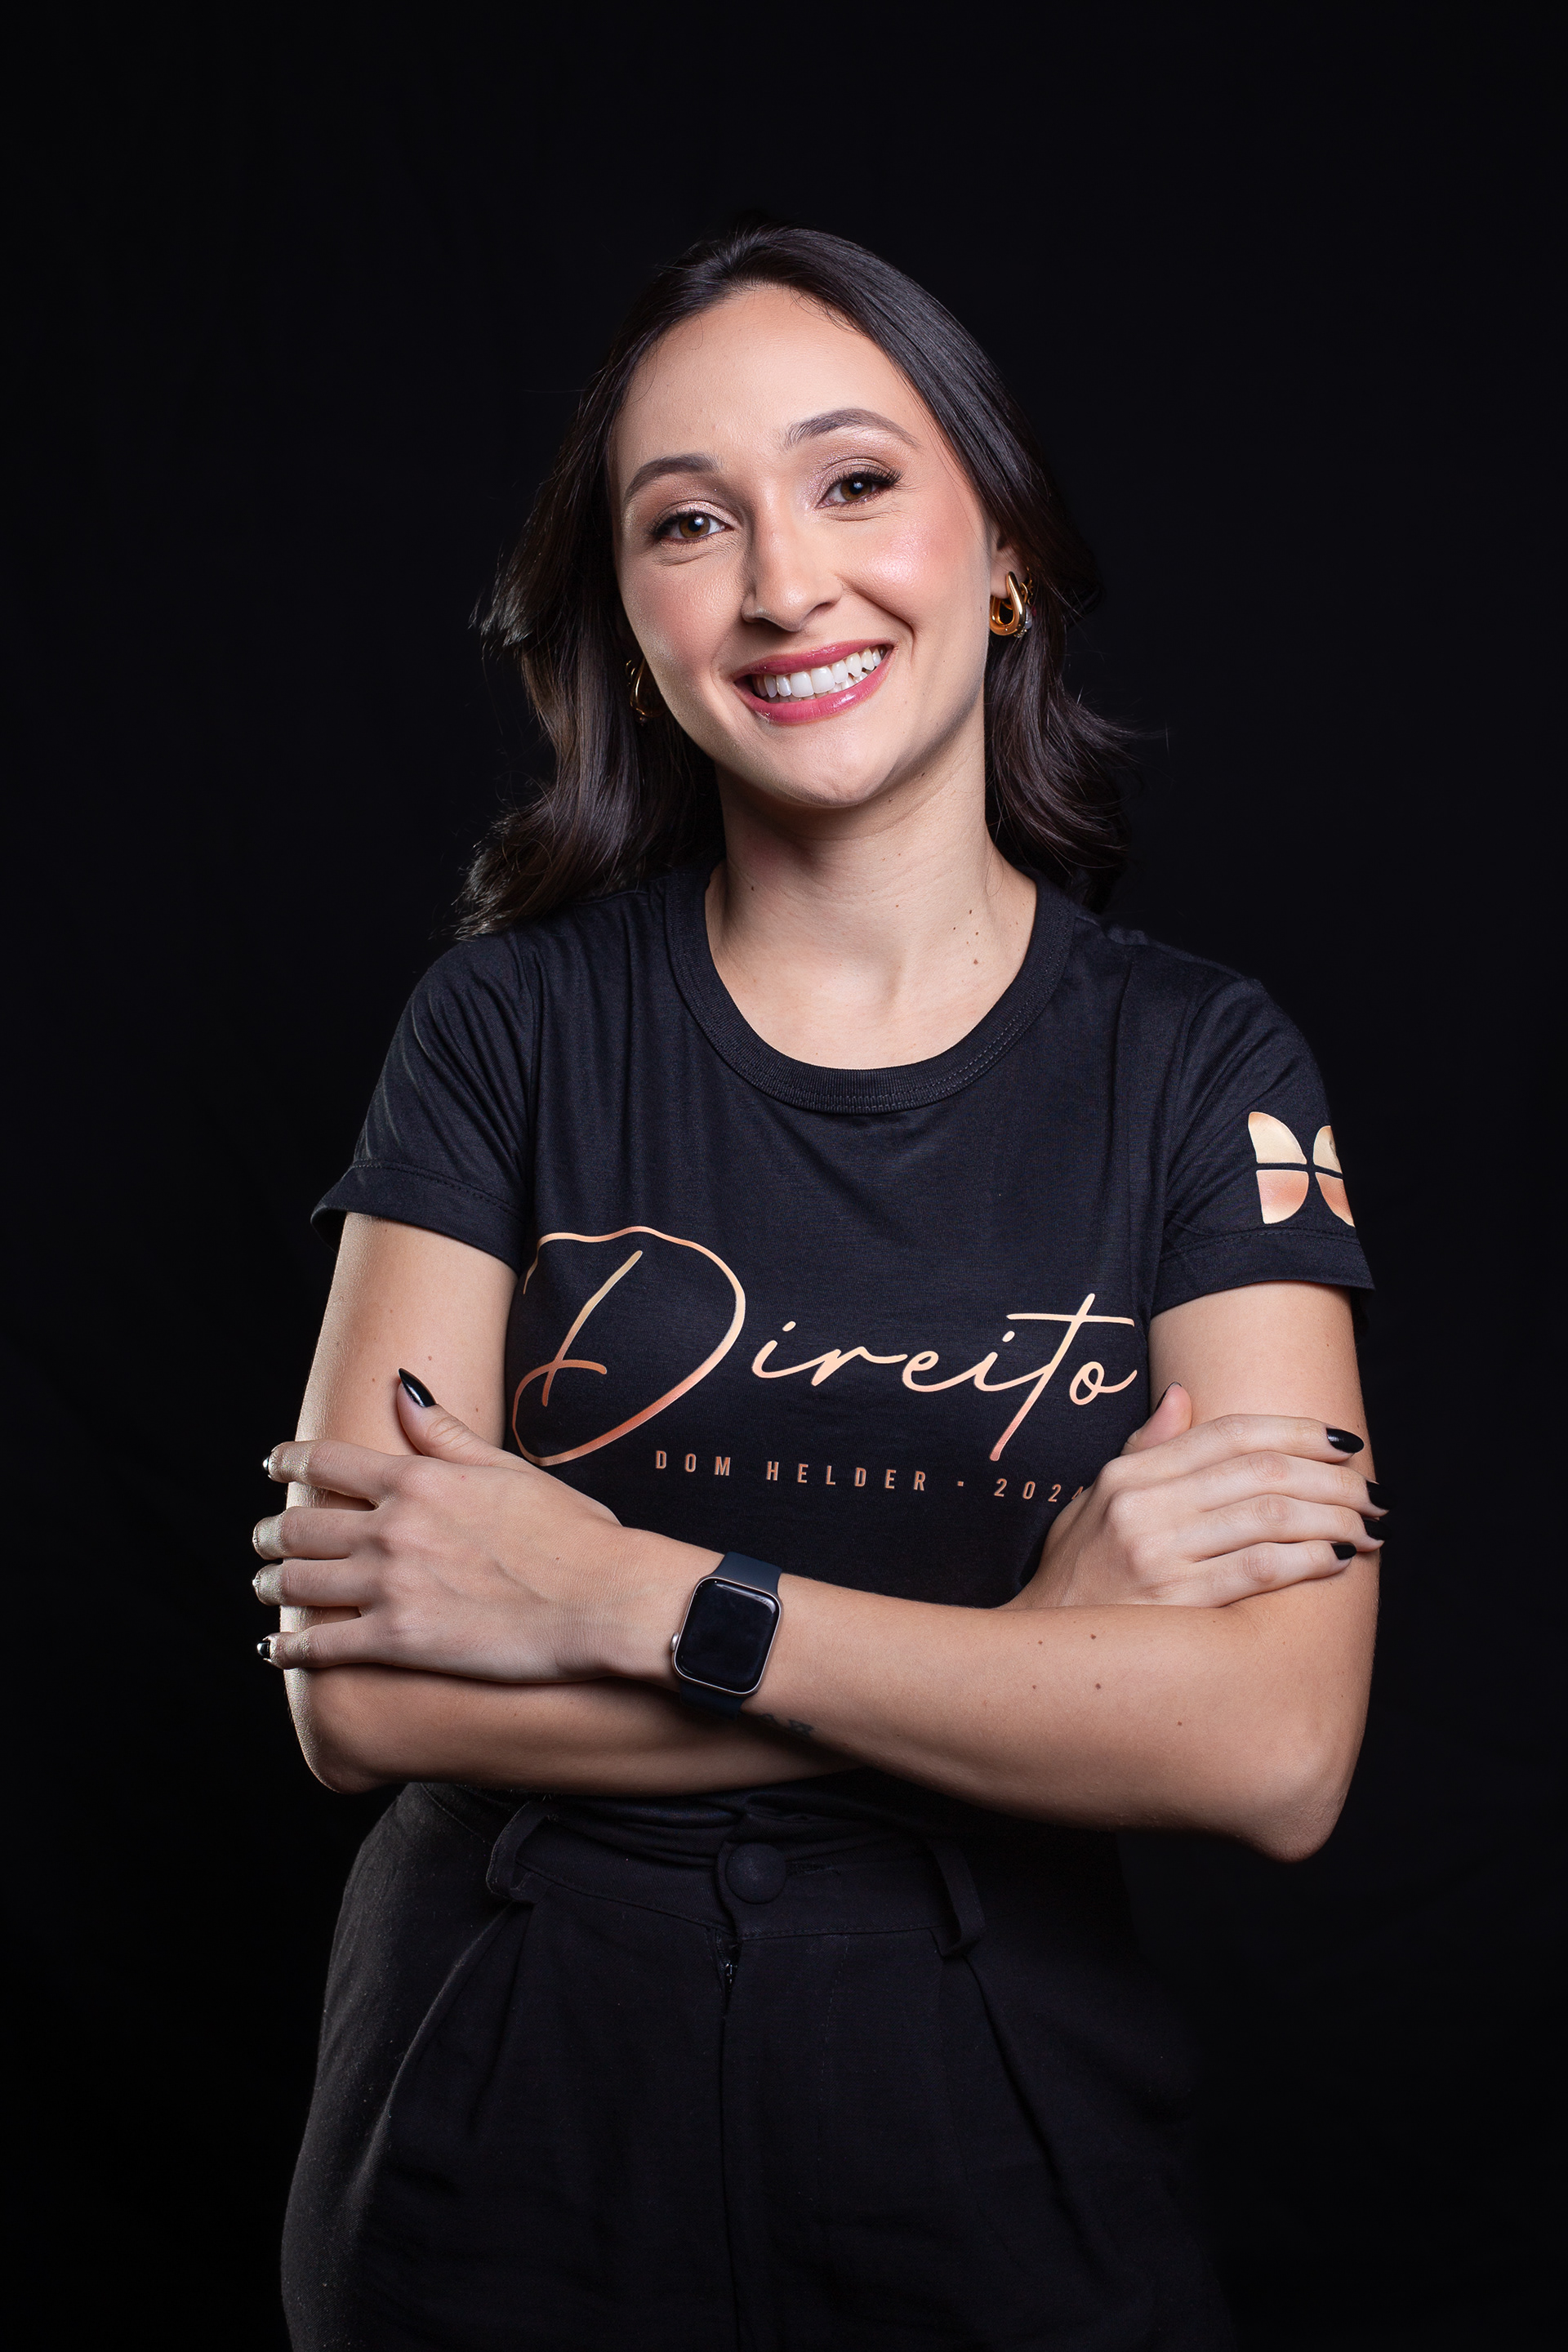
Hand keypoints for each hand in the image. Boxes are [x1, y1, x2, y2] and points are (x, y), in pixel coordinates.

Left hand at [252, 1379, 707, 1678]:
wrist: (603, 1600)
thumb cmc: (571, 1534)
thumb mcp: (507, 1469)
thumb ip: (445, 1433)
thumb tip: (402, 1388)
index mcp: (418, 1479)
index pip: (325, 1461)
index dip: (287, 1461)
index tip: (272, 1466)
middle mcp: (392, 1527)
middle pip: (299, 1524)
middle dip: (270, 1532)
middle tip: (261, 1539)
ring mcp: (390, 1586)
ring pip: (297, 1582)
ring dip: (270, 1585)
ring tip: (265, 1587)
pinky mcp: (397, 1642)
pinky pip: (318, 1646)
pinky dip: (286, 1648)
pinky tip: (272, 1650)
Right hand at [1018, 1384, 1383, 1611]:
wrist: (1038, 1656)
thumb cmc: (1075, 1579)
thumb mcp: (1093, 1502)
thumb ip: (1143, 1450)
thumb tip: (1182, 1394)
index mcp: (1130, 1476)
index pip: (1229, 1434)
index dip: (1296, 1430)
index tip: (1344, 1441)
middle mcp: (1144, 1507)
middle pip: (1261, 1471)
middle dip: (1332, 1477)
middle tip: (1374, 1490)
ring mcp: (1159, 1555)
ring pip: (1270, 1517)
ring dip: (1334, 1517)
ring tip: (1369, 1527)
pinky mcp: (1177, 1605)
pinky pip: (1259, 1570)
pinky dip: (1308, 1559)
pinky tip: (1337, 1559)